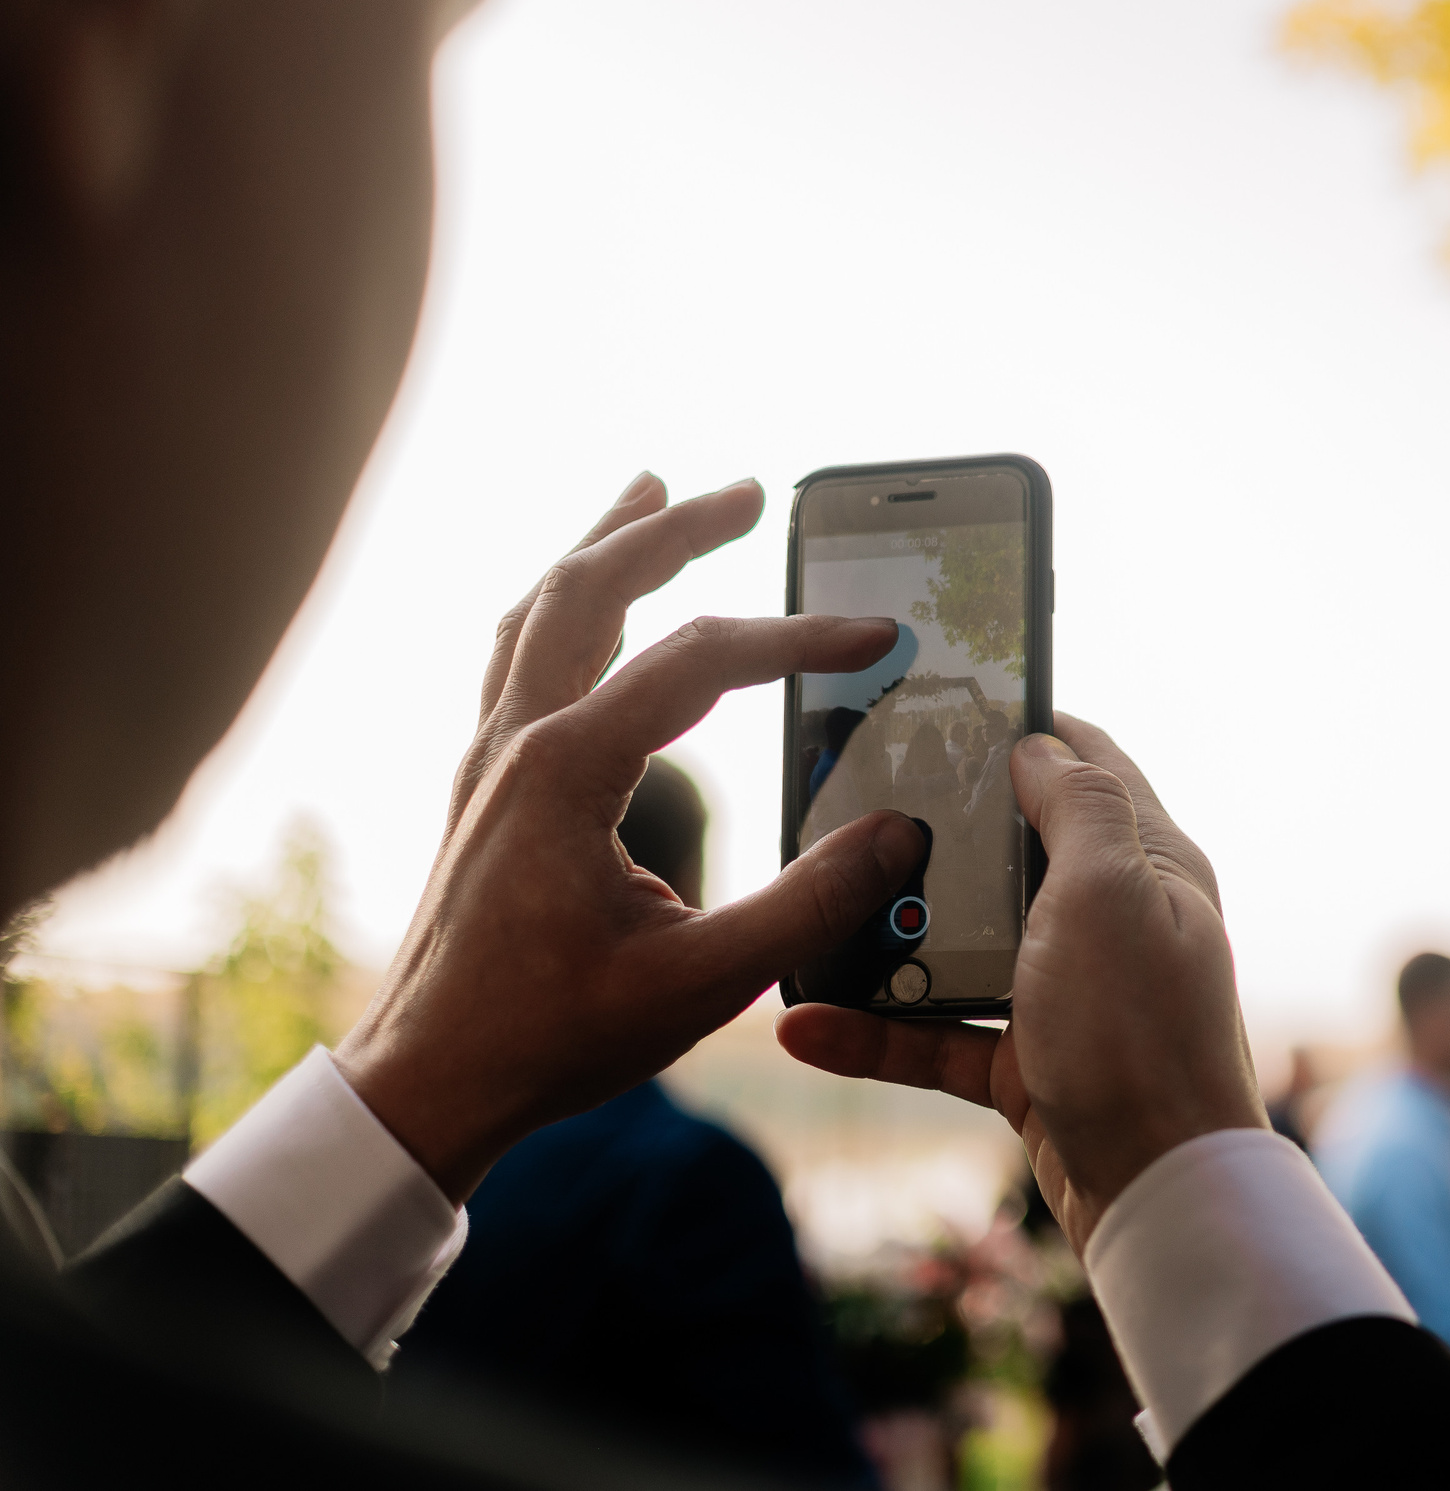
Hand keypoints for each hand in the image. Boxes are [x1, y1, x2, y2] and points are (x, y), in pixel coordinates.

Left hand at [335, 473, 922, 1200]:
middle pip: (591, 587)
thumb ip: (808, 904)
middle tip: (747, 492)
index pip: (698, 660)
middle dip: (672, 529)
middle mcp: (516, 743)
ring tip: (648, 491)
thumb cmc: (549, 1038)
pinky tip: (589, 610)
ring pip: (541, 610)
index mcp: (566, 770)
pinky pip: (519, 656)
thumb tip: (894, 836)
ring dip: (602, 546)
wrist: (426, 1085)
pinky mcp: (484, 788)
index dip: (796, 639)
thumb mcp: (701, 982)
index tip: (872, 639)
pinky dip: (564, 605)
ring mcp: (488, 760)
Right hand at [776, 716, 1265, 1252]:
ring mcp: (1066, 995)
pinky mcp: (1028, 1065)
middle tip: (846, 804)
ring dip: (886, 939)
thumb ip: (1077, 807)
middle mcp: (1110, 921)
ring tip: (810, 918)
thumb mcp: (1111, 891)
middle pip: (1009, 854)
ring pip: (960, 947)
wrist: (1158, 1192)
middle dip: (933, 833)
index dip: (1023, 728)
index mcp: (1147, 864)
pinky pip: (938, 1037)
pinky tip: (805, 1029)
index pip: (1088, 764)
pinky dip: (875, 1034)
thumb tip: (1040, 745)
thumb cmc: (1141, 1032)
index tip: (943, 705)